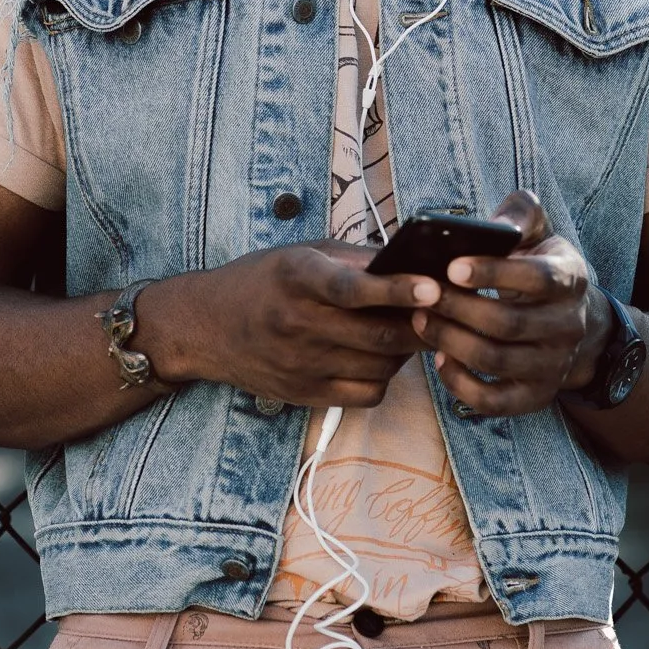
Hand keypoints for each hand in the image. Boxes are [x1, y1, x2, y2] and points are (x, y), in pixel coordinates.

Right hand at [158, 242, 441, 408]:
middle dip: (421, 326)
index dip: (397, 289)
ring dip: (405, 351)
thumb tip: (413, 263)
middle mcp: (297, 322)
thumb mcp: (302, 253)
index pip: (353, 288)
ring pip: (381, 367)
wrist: (205, 326)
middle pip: (379, 335)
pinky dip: (385, 378)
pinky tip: (379, 358)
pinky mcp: (304, 394)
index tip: (433, 288)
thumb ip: (355, 259)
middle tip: (443, 315)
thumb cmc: (262, 281)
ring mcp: (300, 364)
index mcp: (297, 277)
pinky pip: (368, 394)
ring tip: (406, 332)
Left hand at [409, 191, 612, 416]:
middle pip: (508, 324)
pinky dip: (460, 383)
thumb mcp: (538, 233)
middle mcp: (568, 326)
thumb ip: (520, 215)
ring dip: (450, 341)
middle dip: (458, 308)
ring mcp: (554, 366)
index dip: (493, 273)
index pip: (537, 278)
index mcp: (570, 279)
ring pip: (496, 361)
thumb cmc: (539, 266)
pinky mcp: (534, 397)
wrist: (571, 319)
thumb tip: (499, 224)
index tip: (452, 266)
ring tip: (420, 319)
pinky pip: (493, 402)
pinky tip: (439, 357)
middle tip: (422, 294)